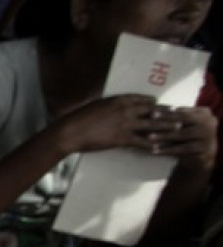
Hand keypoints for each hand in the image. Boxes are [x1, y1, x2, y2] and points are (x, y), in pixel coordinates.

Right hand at [56, 94, 176, 155]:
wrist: (69, 132)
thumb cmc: (77, 119)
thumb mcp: (95, 106)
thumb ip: (108, 106)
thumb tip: (111, 108)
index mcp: (118, 100)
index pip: (143, 99)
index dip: (154, 102)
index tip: (161, 104)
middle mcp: (126, 110)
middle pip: (153, 110)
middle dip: (166, 113)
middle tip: (177, 115)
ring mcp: (126, 124)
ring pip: (153, 125)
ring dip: (166, 127)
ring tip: (177, 129)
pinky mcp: (122, 139)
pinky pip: (142, 141)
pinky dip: (152, 144)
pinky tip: (160, 147)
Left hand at [151, 105, 216, 172]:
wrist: (202, 152)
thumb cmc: (188, 134)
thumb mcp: (184, 124)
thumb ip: (174, 118)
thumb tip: (152, 112)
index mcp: (204, 113)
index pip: (183, 111)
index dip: (167, 112)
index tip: (152, 113)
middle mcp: (209, 122)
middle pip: (185, 120)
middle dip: (166, 121)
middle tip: (149, 123)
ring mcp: (208, 136)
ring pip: (183, 135)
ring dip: (165, 136)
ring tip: (150, 137)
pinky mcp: (203, 149)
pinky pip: (182, 149)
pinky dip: (167, 150)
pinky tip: (154, 151)